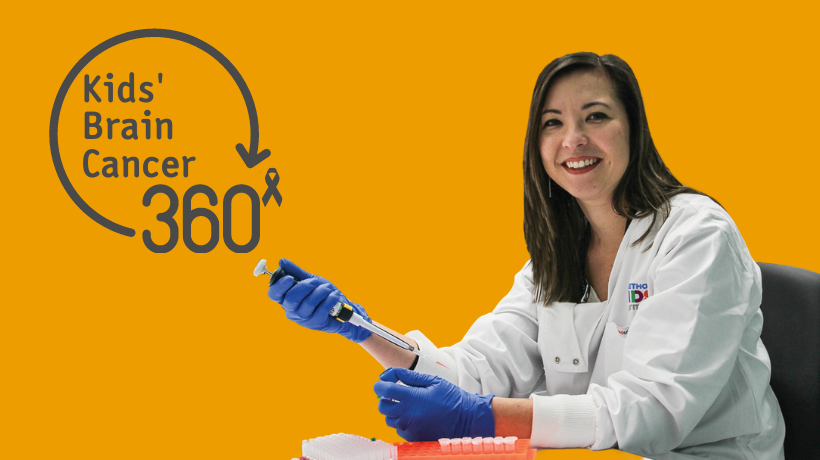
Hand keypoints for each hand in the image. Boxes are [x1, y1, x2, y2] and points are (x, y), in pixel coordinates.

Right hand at [267, 259, 371, 342]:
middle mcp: (292, 310)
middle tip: (315, 282)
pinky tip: (334, 295)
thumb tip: (282, 261)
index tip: (289, 278)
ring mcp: (304, 318)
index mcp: (286, 299)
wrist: (341, 307)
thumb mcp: (310, 280)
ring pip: (308, 304)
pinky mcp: (316, 323)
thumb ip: (296, 272)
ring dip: (321, 292)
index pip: (274, 294)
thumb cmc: (322, 294)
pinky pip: (322, 309)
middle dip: (305, 287)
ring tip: (328, 288)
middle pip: (291, 299)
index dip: (279, 286)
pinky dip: (330, 299)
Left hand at [373, 367, 494, 440]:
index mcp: (412, 398)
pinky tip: (414, 416)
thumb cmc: (452, 398)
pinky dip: (402, 422)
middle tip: (395, 393)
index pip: (385, 390)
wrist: (467, 420)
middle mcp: (408, 415)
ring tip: (407, 405)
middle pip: (383, 406)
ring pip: (389, 419)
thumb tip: (393, 372)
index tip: (382, 382)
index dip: (380, 384)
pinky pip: (399, 429)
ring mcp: (410, 429)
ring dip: (393, 411)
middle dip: (386, 398)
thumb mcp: (433, 381)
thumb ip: (411, 376)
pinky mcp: (414, 438)